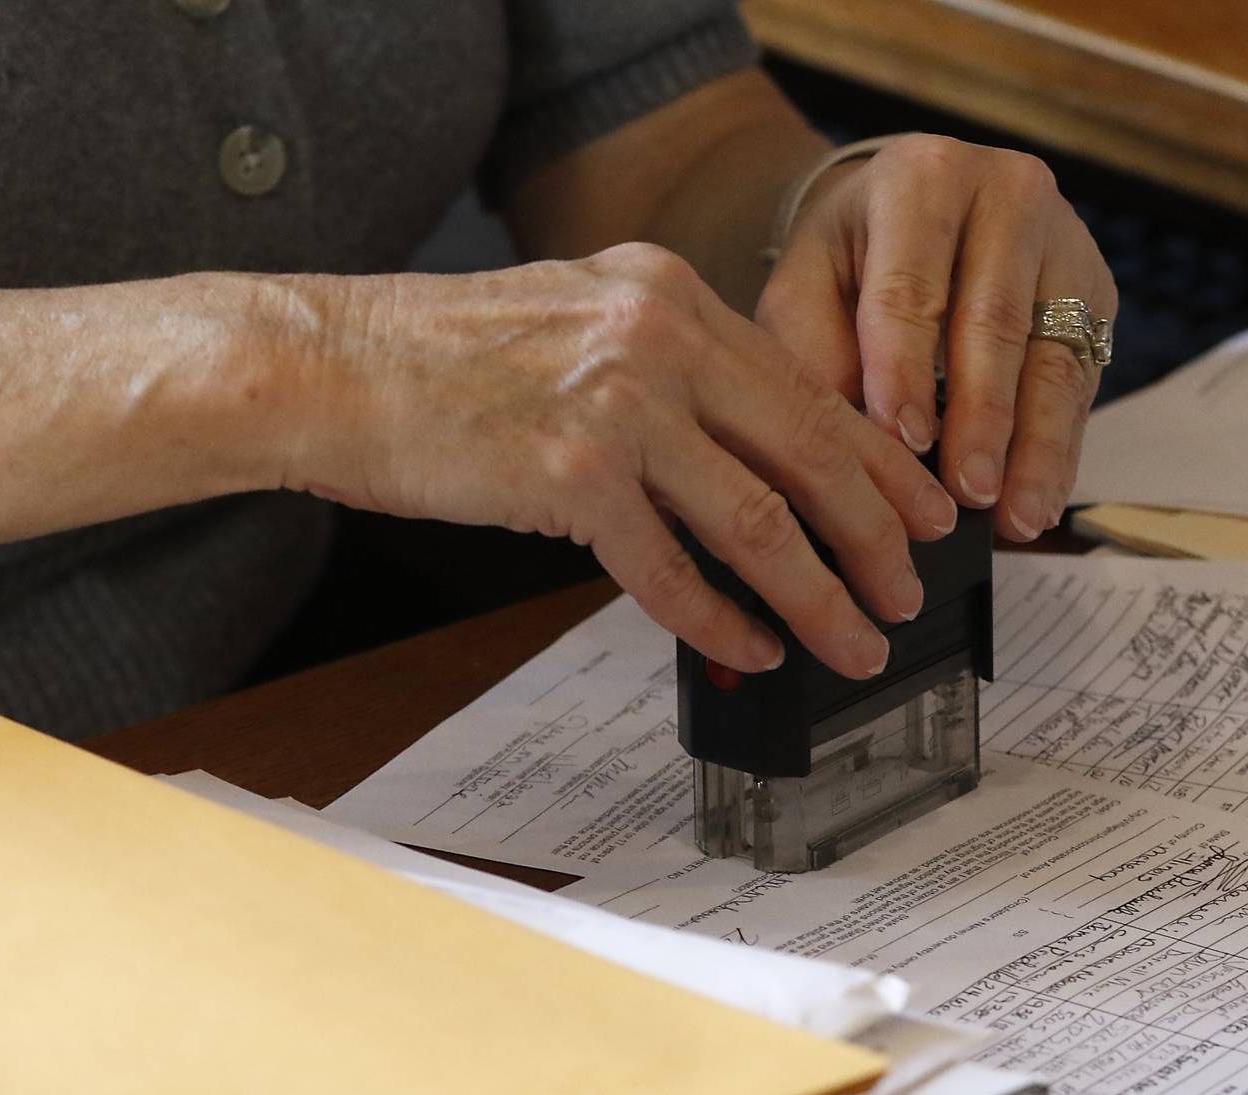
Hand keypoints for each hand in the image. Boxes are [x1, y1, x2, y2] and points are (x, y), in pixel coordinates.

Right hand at [275, 244, 958, 678]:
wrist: (323, 364)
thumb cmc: (440, 356)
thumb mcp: (577, 324)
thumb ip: (668, 372)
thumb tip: (746, 462)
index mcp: (670, 294)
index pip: (808, 387)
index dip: (880, 461)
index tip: (923, 513)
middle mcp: (658, 335)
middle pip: (810, 451)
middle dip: (876, 537)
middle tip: (908, 595)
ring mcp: (615, 402)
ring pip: (759, 518)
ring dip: (819, 594)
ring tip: (853, 643)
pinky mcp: (566, 472)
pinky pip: (669, 569)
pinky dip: (718, 619)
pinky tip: (749, 648)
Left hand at [755, 135, 1117, 541]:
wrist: (909, 212)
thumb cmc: (848, 258)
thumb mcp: (805, 286)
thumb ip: (816, 353)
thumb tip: (850, 449)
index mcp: (922, 179)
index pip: (912, 287)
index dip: (906, 370)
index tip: (904, 443)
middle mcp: (1008, 193)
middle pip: (996, 322)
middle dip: (981, 419)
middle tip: (965, 495)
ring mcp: (1065, 241)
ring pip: (1054, 356)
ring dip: (1036, 448)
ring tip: (1016, 518)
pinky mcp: (1096, 291)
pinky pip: (1081, 380)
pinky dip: (1059, 449)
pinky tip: (1040, 501)